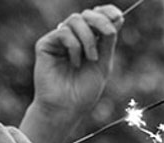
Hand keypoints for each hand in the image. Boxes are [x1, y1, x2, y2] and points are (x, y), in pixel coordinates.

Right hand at [31, 6, 123, 127]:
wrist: (66, 109)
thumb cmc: (84, 91)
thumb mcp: (103, 64)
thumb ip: (108, 41)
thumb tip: (118, 18)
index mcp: (88, 41)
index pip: (96, 17)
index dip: (106, 12)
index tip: (117, 17)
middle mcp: (73, 38)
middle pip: (87, 14)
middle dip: (100, 21)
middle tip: (109, 34)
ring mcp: (58, 40)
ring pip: (75, 20)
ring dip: (88, 38)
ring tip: (91, 58)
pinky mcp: (45, 44)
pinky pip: (63, 32)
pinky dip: (74, 46)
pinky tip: (74, 63)